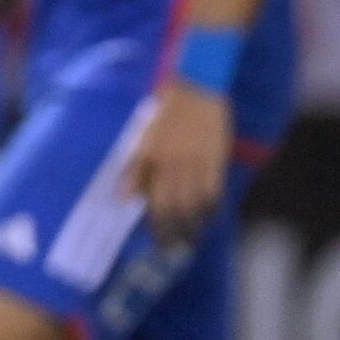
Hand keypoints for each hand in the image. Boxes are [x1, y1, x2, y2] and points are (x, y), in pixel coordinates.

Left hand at [127, 80, 234, 243]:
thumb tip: (123, 198)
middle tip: (175, 249)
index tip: (159, 242)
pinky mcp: (216, 161)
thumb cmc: (166, 115)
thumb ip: (134, 169)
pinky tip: (209, 218)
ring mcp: (198, 165)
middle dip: (176, 233)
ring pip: (197, 206)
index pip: (156, 204)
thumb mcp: (143, 139)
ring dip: (195, 226)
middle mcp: (176, 167)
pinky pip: (215, 193)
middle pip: (177, 210)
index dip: (158, 227)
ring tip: (192, 240)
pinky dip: (212, 209)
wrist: (196, 90)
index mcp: (154, 161)